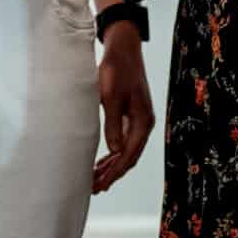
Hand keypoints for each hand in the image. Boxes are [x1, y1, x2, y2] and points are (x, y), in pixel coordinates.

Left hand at [92, 29, 154, 193]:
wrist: (124, 48)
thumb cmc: (117, 69)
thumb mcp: (111, 95)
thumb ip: (112, 122)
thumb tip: (113, 150)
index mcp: (142, 121)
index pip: (128, 155)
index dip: (114, 173)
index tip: (100, 185)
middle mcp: (143, 124)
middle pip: (129, 157)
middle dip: (112, 174)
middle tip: (94, 188)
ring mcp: (137, 120)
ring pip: (126, 151)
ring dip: (111, 166)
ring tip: (96, 181)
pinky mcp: (130, 115)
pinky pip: (123, 141)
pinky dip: (112, 154)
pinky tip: (102, 162)